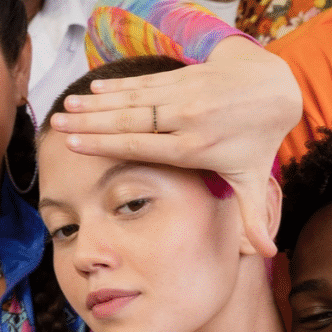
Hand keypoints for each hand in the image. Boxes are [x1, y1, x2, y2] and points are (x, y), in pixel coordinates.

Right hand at [50, 37, 300, 256]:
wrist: (273, 89)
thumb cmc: (259, 140)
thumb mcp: (255, 181)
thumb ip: (253, 219)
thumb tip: (268, 254)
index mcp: (195, 149)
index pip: (141, 146)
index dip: (105, 144)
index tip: (74, 144)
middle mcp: (186, 119)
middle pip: (129, 121)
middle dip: (89, 122)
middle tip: (57, 123)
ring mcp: (184, 95)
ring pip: (133, 100)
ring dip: (96, 103)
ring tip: (67, 105)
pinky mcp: (183, 78)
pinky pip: (145, 82)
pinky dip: (117, 86)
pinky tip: (93, 89)